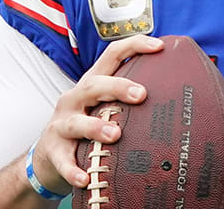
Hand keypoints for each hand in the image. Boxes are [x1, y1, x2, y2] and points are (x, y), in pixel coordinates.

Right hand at [31, 34, 163, 193]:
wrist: (48, 157)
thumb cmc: (85, 128)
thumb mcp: (102, 107)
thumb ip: (128, 101)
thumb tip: (175, 98)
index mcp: (91, 84)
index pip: (111, 55)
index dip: (134, 46)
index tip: (159, 46)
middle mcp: (74, 99)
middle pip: (93, 85)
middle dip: (117, 87)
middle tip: (142, 95)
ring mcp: (61, 125)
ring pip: (76, 122)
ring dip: (95, 126)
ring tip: (115, 134)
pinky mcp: (53, 151)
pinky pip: (64, 160)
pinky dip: (73, 169)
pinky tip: (85, 178)